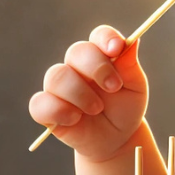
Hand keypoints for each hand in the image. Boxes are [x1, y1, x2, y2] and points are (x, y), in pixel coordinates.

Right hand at [29, 26, 147, 161]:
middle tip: (114, 87)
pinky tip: (75, 119)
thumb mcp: (135, 88)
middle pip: (76, 51)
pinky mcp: (46, 108)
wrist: (117, 139)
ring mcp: (59, 87)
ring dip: (80, 93)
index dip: (106, 38)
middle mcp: (77, 66)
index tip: (116, 49)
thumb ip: (130, 66)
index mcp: (101, 56)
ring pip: (56, 76)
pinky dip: (58, 110)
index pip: (99, 36)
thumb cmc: (125, 109)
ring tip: (97, 109)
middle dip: (97, 68)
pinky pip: (39, 103)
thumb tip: (133, 41)